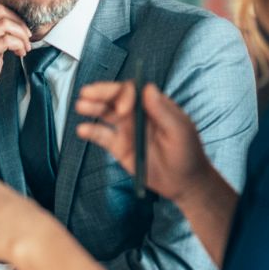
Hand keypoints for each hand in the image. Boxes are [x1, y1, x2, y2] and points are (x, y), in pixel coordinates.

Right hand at [74, 81, 213, 202]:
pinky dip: (91, 131)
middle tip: (87, 93)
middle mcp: (137, 113)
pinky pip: (102, 136)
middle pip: (115, 98)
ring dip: (92, 108)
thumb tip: (147, 87)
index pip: (133, 91)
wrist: (184, 182)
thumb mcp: (180, 131)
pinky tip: (82, 130)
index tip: (122, 109)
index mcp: (153, 105)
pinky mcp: (118, 146)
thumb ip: (163, 110)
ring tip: (81, 106)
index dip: (124, 95)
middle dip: (101, 93)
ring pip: (105, 113)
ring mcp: (126, 129)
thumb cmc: (187, 153)